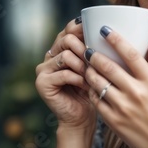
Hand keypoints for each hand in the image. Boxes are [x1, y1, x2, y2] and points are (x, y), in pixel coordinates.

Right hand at [35, 17, 96, 133]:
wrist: (81, 118)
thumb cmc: (91, 92)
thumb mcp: (94, 67)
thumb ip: (93, 50)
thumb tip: (105, 31)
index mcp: (60, 50)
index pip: (67, 30)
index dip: (81, 29)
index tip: (96, 31)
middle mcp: (48, 57)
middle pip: (66, 39)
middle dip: (85, 49)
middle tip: (95, 60)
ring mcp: (42, 70)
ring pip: (66, 55)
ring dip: (83, 66)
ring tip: (92, 76)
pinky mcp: (42, 83)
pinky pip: (64, 73)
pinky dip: (79, 79)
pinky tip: (86, 86)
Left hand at [83, 28, 147, 147]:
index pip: (131, 53)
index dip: (115, 39)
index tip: (104, 29)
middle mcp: (137, 93)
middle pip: (108, 67)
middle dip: (94, 55)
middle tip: (87, 48)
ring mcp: (124, 108)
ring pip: (98, 83)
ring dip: (89, 71)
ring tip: (86, 65)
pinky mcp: (114, 122)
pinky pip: (96, 100)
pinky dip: (91, 90)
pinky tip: (91, 85)